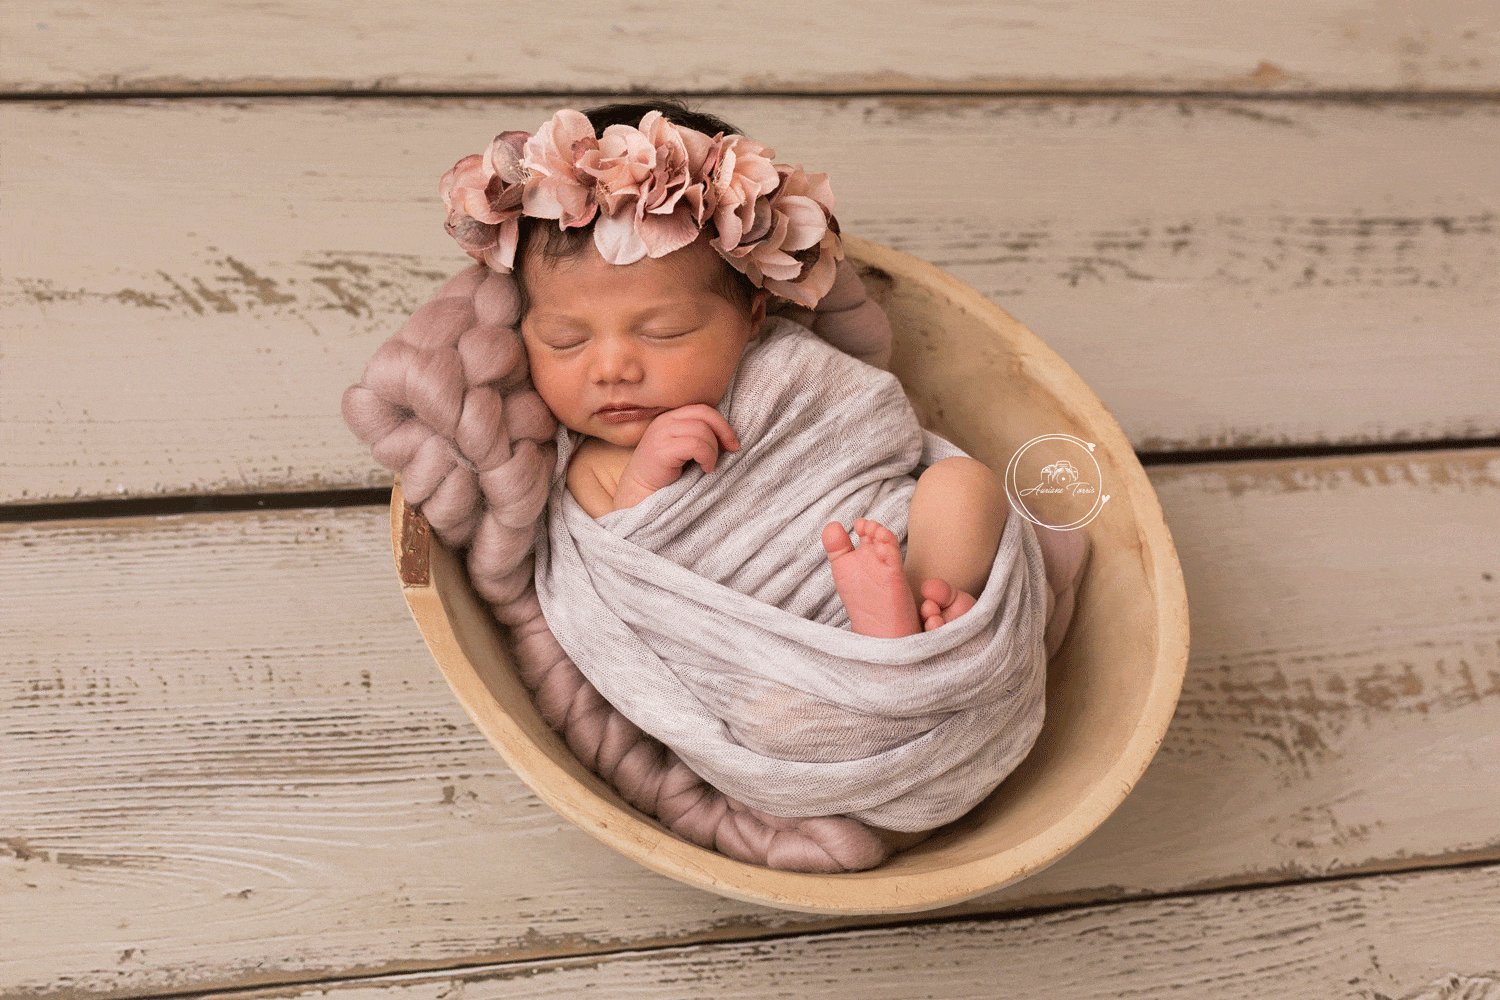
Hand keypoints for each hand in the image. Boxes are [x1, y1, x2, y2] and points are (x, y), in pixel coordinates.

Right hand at [613, 404, 739, 509]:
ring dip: (713, 451)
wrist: (640, 491)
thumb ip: (699, 436)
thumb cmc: (666, 472)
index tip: (732, 442)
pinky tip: (705, 469)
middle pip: (705, 415)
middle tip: (732, 450)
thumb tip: (729, 437)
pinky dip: (707, 458)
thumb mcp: (684, 448)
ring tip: (709, 466)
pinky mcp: (662, 450)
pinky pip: (696, 446)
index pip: (703, 409)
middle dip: (724, 432)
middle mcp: (665, 421)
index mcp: (671, 417)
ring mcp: (662, 434)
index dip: (722, 424)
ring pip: (702, 431)